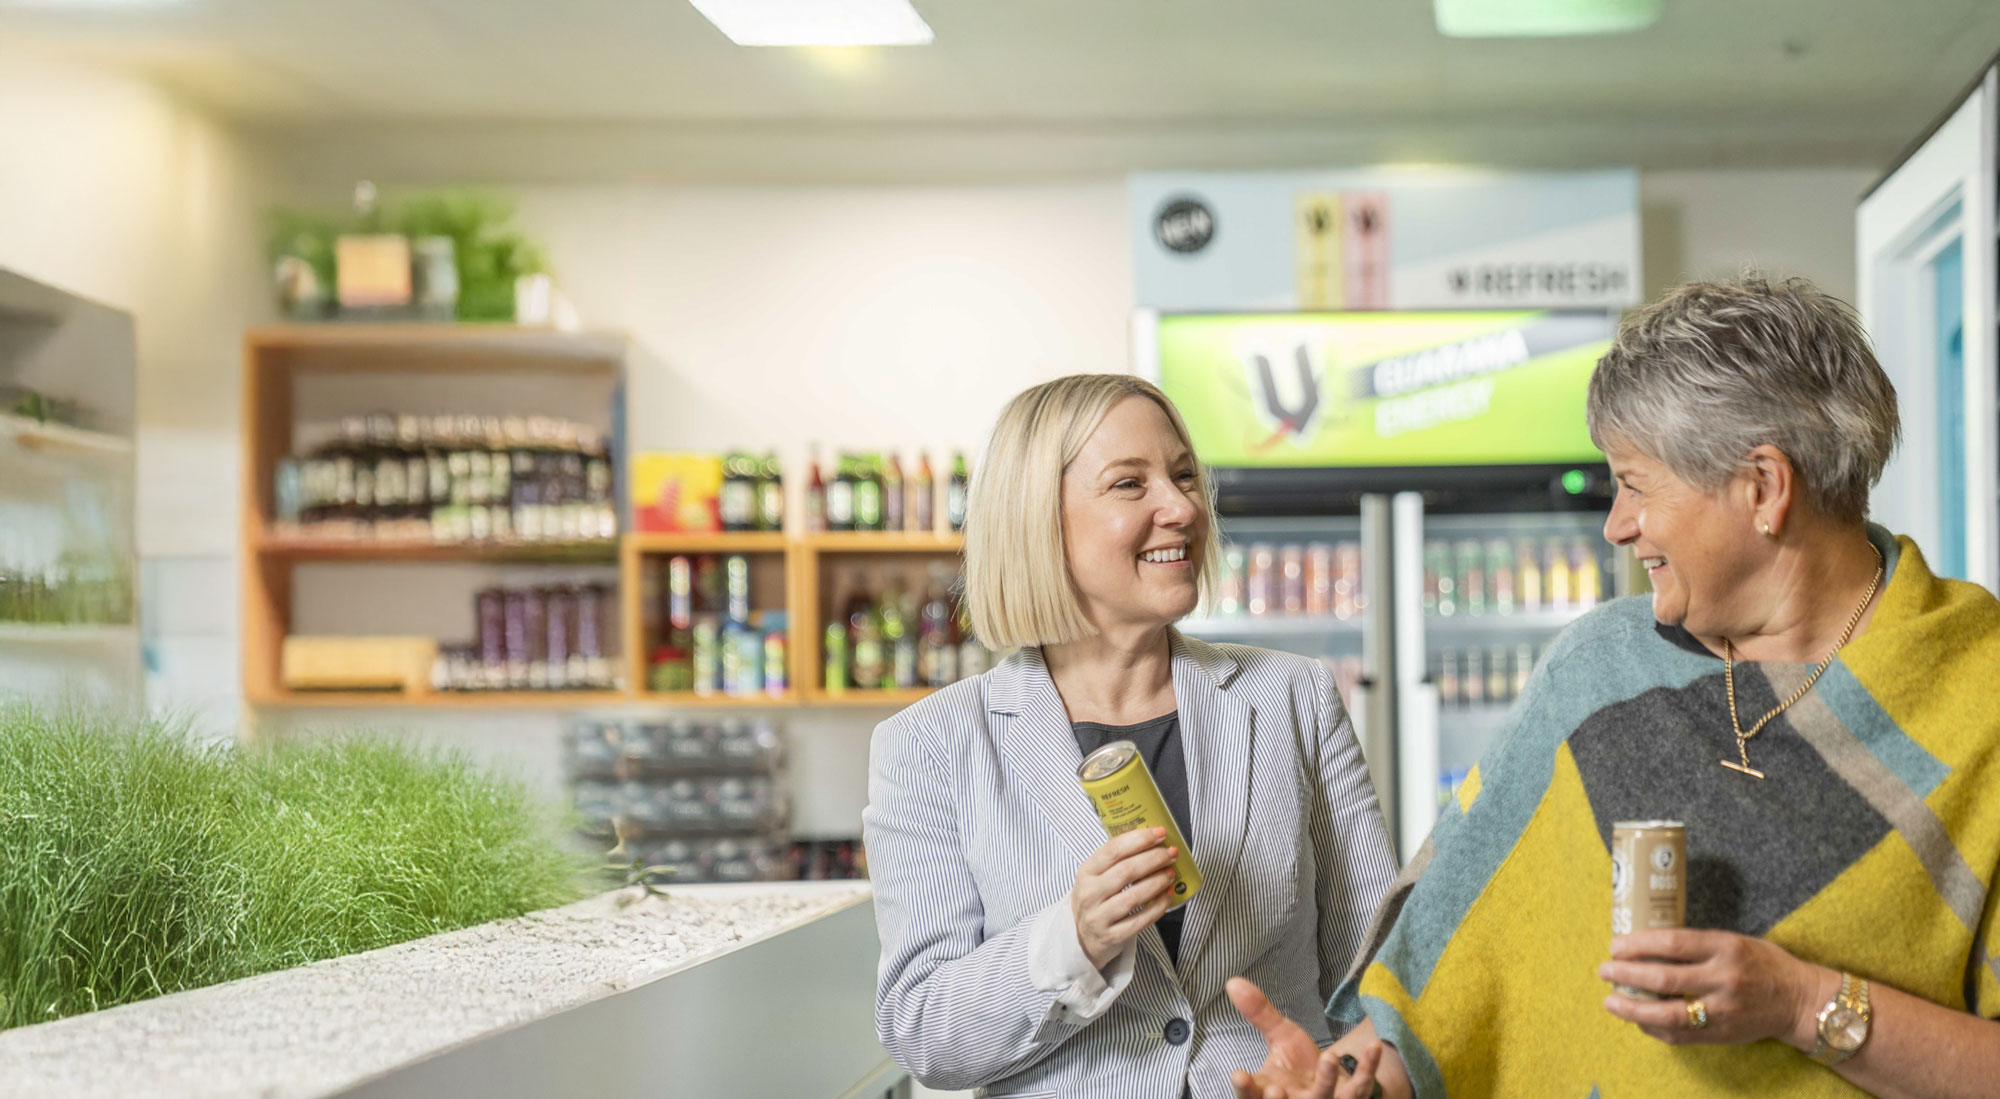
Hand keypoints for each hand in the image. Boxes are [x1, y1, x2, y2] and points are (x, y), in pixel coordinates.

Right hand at [1072, 827, 1178, 969]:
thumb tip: (1151, 838)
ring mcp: (1099, 917)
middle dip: (1153, 859)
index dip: (1139, 839)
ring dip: (1157, 882)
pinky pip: (1140, 920)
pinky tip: (1167, 896)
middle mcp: (1089, 894)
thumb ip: (1116, 859)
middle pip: (1126, 871)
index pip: (1113, 850)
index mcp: (1086, 872)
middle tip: (1171, 853)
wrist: (1082, 936)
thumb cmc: (1095, 898)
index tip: (1160, 833)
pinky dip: (1158, 906)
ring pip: (1134, 896)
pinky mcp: (1112, 936)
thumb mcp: (1095, 876)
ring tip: (1170, 873)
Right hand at [1226, 978, 1387, 1098]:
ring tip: (1329, 1058)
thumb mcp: (1280, 1037)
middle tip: (1276, 1089)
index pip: (1251, 1097)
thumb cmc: (1299, 1065)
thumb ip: (1259, 1014)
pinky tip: (1373, 1047)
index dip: (1245, 1090)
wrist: (1333, 1080)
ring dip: (1326, 1082)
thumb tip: (1233, 982)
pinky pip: (1361, 1087)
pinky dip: (1367, 1068)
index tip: (1239, 1075)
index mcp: (1269, 1092)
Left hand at [1599, 929, 1828, 1048]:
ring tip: (1610, 1001)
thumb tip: (1645, 944)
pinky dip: (1653, 1028)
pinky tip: (1636, 1019)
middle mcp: (1724, 979)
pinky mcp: (1722, 1034)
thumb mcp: (1732, 941)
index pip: (1672, 943)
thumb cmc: (1762, 963)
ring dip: (1633, 1008)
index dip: (1638, 944)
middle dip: (1626, 974)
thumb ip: (1696, 944)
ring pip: (1668, 1014)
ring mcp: (1723, 1010)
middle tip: (1604, 969)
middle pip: (1664, 978)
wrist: (1800, 1000)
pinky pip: (1680, 1035)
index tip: (1615, 945)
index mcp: (1725, 947)